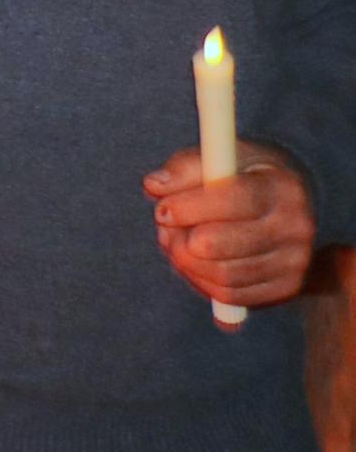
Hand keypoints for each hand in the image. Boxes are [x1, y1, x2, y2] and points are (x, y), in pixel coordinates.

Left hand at [146, 143, 316, 312]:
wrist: (289, 207)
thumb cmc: (244, 176)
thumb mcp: (222, 156)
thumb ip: (185, 167)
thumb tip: (154, 185)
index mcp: (283, 187)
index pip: (236, 198)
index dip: (192, 207)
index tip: (162, 209)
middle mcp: (297, 227)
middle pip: (223, 243)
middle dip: (180, 238)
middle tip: (163, 227)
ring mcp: (296, 262)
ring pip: (223, 274)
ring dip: (185, 261)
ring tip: (174, 241)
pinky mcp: (286, 288)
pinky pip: (230, 295)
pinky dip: (200, 281)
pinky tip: (192, 261)